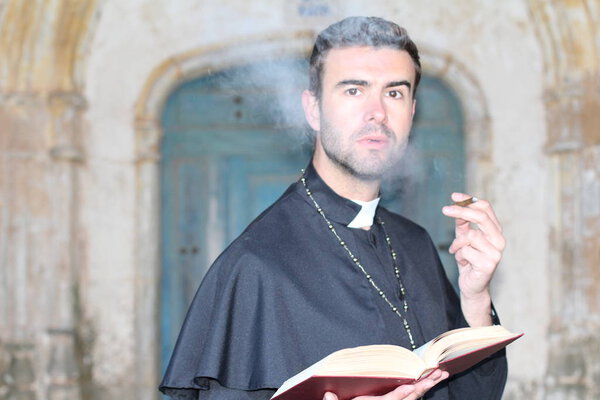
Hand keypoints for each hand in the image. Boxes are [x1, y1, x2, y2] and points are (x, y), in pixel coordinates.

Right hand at [322, 369, 448, 399]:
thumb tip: (328, 394)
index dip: (402, 394)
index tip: (413, 385)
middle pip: (408, 399)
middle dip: (424, 387)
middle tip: (439, 375)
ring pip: (411, 399)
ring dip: (425, 387)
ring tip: (439, 376)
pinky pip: (407, 399)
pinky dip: (417, 390)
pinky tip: (425, 383)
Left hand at [442, 193, 504, 326]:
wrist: (471, 285)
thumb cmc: (468, 260)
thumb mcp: (463, 238)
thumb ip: (462, 223)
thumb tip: (456, 206)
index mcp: (495, 230)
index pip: (485, 208)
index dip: (469, 200)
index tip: (454, 196)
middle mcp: (499, 240)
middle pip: (481, 217)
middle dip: (461, 211)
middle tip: (444, 209)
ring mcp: (496, 252)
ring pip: (470, 236)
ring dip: (458, 243)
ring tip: (458, 252)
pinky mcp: (489, 264)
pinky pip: (466, 251)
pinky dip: (459, 255)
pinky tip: (463, 263)